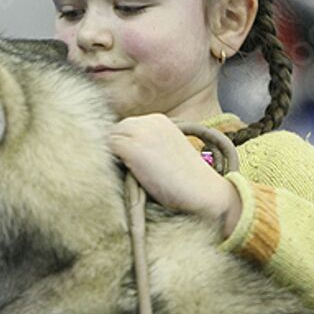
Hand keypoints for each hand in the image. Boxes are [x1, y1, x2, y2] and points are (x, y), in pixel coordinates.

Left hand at [108, 114, 241, 236]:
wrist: (204, 193)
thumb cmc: (187, 181)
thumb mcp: (167, 152)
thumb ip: (147, 144)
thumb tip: (120, 153)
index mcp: (159, 120)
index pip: (127, 127)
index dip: (124, 145)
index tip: (128, 163)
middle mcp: (149, 121)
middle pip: (116, 130)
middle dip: (117, 148)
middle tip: (124, 170)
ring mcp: (140, 133)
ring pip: (109, 139)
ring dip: (113, 156)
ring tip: (126, 175)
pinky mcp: (132, 148)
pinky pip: (108, 150)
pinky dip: (111, 163)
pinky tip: (124, 177)